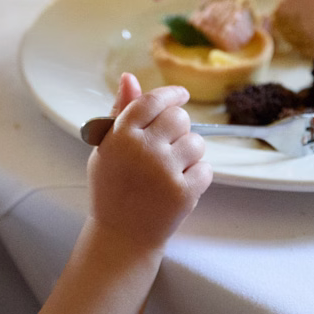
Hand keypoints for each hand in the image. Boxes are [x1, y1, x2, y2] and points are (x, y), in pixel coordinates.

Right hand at [86, 73, 211, 250]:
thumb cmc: (112, 188)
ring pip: (196, 142)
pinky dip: (198, 174)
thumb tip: (130, 77)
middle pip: (179, 117)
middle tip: (169, 143)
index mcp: (120, 136)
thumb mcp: (107, 148)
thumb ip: (121, 112)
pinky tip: (180, 183)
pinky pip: (206, 168)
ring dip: (189, 151)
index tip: (181, 95)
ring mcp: (165, 171)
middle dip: (179, 126)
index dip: (171, 94)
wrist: (122, 236)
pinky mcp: (184, 192)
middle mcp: (143, 150)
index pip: (152, 100)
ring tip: (173, 166)